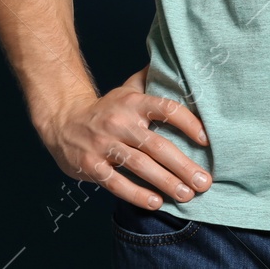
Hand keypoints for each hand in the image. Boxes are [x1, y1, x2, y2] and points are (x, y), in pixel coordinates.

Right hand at [36, 65, 212, 208]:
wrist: (62, 120)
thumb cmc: (105, 108)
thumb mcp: (127, 90)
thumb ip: (152, 81)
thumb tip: (178, 66)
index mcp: (134, 103)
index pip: (166, 109)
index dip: (188, 123)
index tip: (207, 140)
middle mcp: (120, 122)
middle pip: (156, 145)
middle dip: (183, 166)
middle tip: (204, 181)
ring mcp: (104, 145)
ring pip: (139, 166)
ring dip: (166, 182)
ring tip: (187, 195)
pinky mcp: (91, 165)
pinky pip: (116, 183)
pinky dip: (137, 194)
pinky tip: (156, 202)